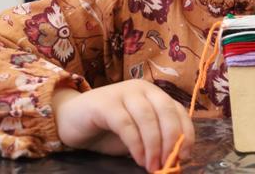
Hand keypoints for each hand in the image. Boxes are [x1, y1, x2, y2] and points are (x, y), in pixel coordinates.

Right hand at [52, 80, 194, 171]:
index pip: (177, 110)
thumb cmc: (107, 129)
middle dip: (170, 140)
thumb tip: (175, 158)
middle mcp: (142, 88)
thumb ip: (155, 139)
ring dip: (154, 145)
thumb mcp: (137, 134)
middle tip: (168, 163)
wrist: (70, 120)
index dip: (185, 132)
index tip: (184, 155)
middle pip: (166, 111)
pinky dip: (136, 144)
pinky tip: (138, 159)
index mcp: (154, 94)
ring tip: (152, 166)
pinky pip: (126, 124)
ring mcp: (123, 92)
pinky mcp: (105, 103)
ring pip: (147, 118)